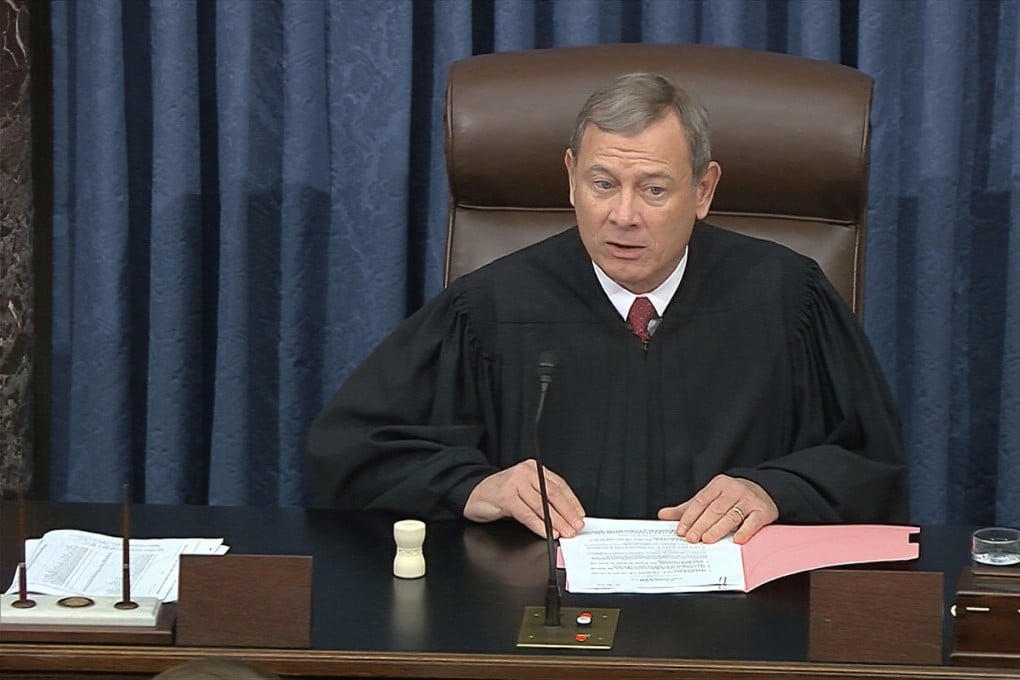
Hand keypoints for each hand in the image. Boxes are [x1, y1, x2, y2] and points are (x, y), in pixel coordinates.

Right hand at [464, 459, 585, 538]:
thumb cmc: (500, 494)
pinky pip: (527, 513)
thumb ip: (541, 498)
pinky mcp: (505, 497)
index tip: (580, 515)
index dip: (572, 502)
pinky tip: (547, 532)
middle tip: (576, 527)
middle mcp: (525, 472)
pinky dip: (539, 525)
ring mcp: (515, 483)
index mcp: (533, 469)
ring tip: (565, 532)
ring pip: (542, 505)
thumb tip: (565, 516)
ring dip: (556, 522)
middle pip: (553, 494)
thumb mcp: (524, 490)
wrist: (473, 493)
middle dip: (567, 513)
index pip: (559, 485)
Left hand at [657, 474, 777, 544]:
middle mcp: (733, 490)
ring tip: (707, 540)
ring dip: (718, 529)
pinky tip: (736, 540)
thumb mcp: (709, 498)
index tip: (681, 531)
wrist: (764, 490)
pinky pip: (753, 522)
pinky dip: (745, 531)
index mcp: (718, 485)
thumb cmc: (730, 498)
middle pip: (714, 509)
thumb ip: (687, 508)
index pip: (700, 501)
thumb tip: (662, 515)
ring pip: (731, 516)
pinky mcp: (763, 511)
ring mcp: (749, 500)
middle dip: (701, 525)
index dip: (689, 517)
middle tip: (691, 539)